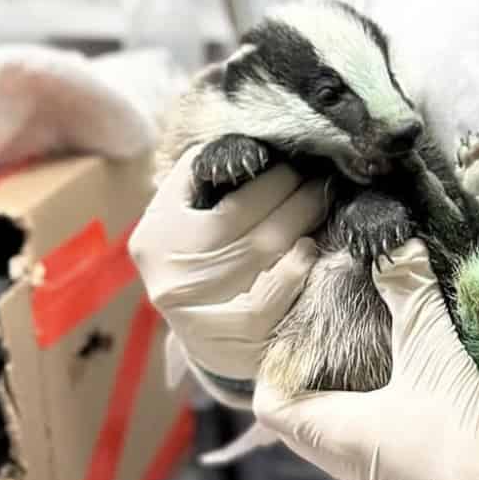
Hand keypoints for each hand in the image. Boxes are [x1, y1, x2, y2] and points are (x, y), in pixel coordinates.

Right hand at [128, 147, 326, 385]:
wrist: (198, 331)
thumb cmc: (194, 253)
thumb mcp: (179, 212)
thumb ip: (200, 172)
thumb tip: (243, 134)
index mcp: (158, 238)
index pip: (224, 196)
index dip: (268, 175)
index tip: (292, 160)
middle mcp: (175, 278)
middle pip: (250, 225)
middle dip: (296, 195)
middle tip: (320, 179)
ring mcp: (201, 315)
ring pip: (265, 256)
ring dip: (303, 224)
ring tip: (319, 204)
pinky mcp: (229, 345)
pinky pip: (267, 305)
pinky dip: (293, 274)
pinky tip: (307, 252)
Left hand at [253, 238, 478, 479]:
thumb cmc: (456, 438)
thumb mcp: (435, 354)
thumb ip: (412, 295)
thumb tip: (393, 244)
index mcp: (333, 436)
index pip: (268, 405)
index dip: (273, 364)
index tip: (296, 324)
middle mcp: (344, 464)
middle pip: (300, 417)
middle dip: (311, 370)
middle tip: (332, 323)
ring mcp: (377, 479)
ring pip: (338, 429)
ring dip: (346, 388)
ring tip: (370, 340)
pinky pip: (372, 439)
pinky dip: (377, 405)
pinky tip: (409, 377)